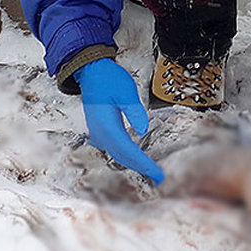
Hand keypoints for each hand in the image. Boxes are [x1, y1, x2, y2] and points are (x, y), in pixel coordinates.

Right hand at [76, 59, 163, 184]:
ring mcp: (98, 132)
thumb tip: (142, 130)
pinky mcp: (100, 130)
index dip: (143, 163)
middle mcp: (100, 133)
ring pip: (117, 154)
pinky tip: (134, 158)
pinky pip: (113, 148)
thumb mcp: (126, 91)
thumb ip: (134, 111)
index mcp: (107, 125)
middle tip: (158, 177)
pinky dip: (125, 156)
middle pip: (122, 156)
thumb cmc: (108, 79)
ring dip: (133, 164)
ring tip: (149, 171)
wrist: (91, 72)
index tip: (156, 172)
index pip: (128, 150)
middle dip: (140, 168)